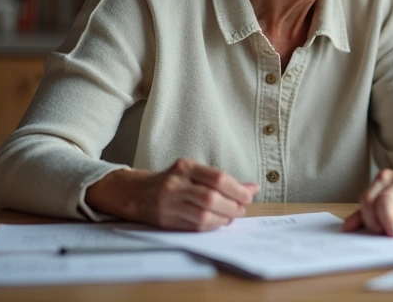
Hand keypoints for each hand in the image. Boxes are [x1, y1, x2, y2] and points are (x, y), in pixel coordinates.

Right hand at [86, 158, 259, 230]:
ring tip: (232, 216)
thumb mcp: (196, 173)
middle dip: (232, 206)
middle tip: (241, 209)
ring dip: (224, 218)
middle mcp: (175, 184)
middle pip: (211, 198)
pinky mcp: (166, 220)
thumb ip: (224, 181)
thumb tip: (254, 188)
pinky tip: (218, 222)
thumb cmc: (174, 182)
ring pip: (203, 215)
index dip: (237, 189)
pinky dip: (212, 225)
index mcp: (185, 167)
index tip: (248, 196)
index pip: (218, 178)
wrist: (138, 193)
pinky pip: (195, 226)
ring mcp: (169, 203)